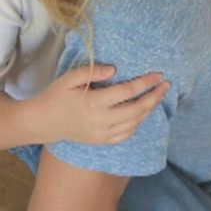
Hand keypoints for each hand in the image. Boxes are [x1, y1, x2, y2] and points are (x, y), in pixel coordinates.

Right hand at [29, 65, 169, 144]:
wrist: (44, 122)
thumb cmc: (57, 96)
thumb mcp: (70, 78)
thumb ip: (93, 72)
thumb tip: (115, 70)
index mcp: (93, 103)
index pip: (127, 92)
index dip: (146, 82)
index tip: (159, 75)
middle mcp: (101, 120)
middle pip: (137, 110)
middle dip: (155, 97)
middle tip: (166, 85)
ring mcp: (102, 133)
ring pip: (135, 123)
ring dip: (150, 110)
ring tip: (157, 96)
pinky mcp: (102, 141)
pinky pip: (127, 134)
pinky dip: (138, 123)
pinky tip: (143, 113)